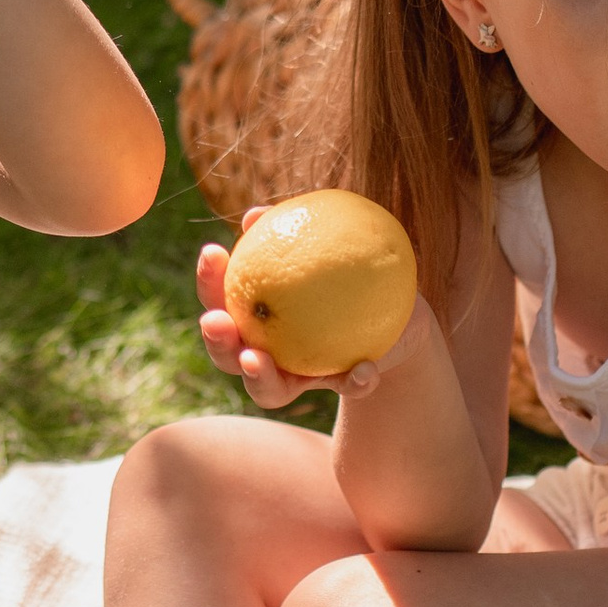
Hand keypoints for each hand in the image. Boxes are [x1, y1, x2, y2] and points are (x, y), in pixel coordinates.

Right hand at [195, 229, 430, 410]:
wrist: (398, 311)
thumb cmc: (349, 267)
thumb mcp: (327, 244)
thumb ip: (291, 231)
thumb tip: (255, 214)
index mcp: (254, 317)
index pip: (220, 301)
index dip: (209, 282)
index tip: (213, 252)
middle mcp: (266, 353)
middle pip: (227, 356)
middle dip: (216, 341)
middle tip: (216, 321)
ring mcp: (299, 377)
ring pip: (268, 391)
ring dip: (258, 378)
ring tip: (257, 360)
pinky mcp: (341, 386)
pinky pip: (345, 388)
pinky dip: (354, 381)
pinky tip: (365, 368)